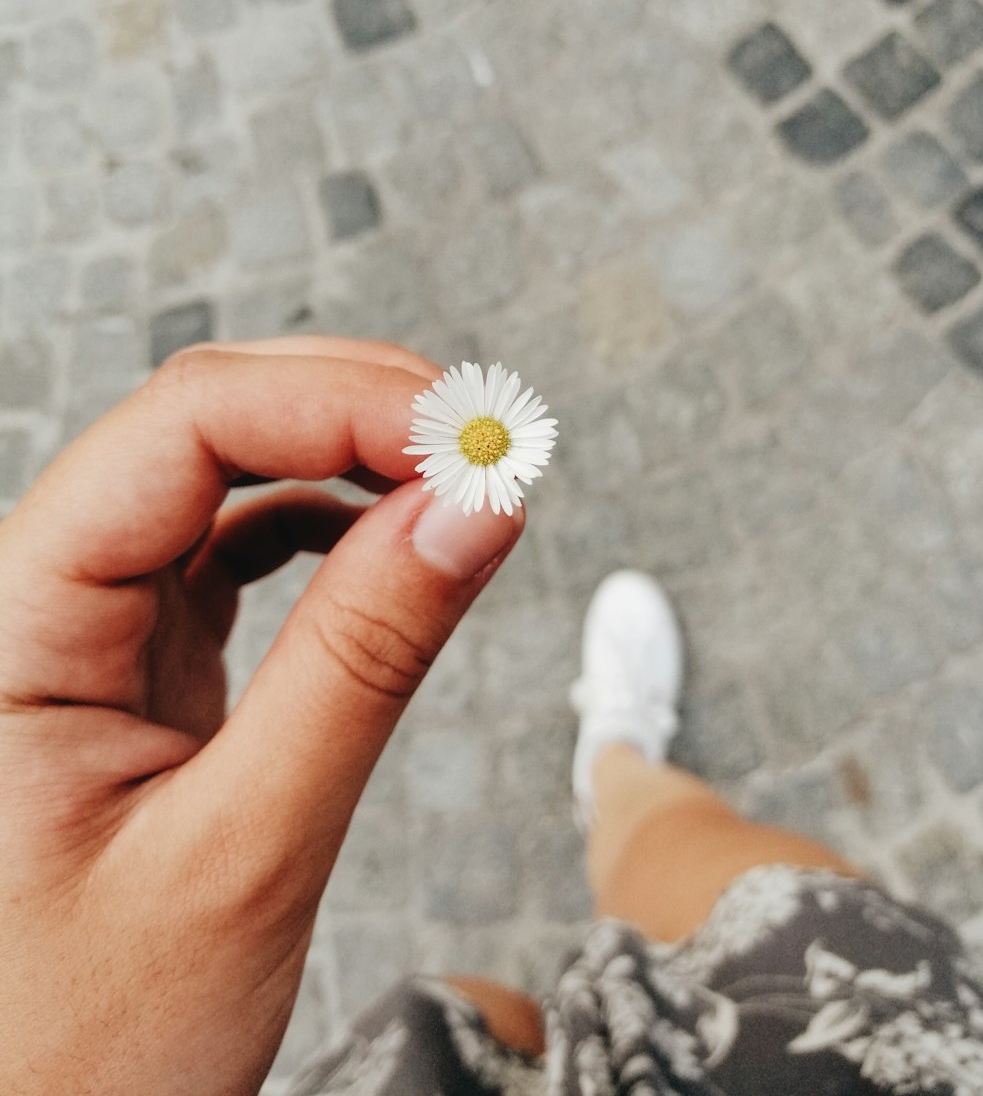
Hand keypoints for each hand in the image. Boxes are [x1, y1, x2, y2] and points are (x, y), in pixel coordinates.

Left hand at [0, 337, 522, 1094]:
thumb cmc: (77, 1054)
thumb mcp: (243, 854)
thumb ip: (362, 662)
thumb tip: (473, 508)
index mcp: (7, 624)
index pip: (181, 427)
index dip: (337, 401)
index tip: (470, 439)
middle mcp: (34, 599)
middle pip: (202, 424)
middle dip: (353, 411)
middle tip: (485, 447)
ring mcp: (86, 626)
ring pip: (222, 476)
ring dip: (348, 458)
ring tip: (454, 484)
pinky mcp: (135, 662)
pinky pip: (232, 550)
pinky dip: (329, 528)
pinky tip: (388, 541)